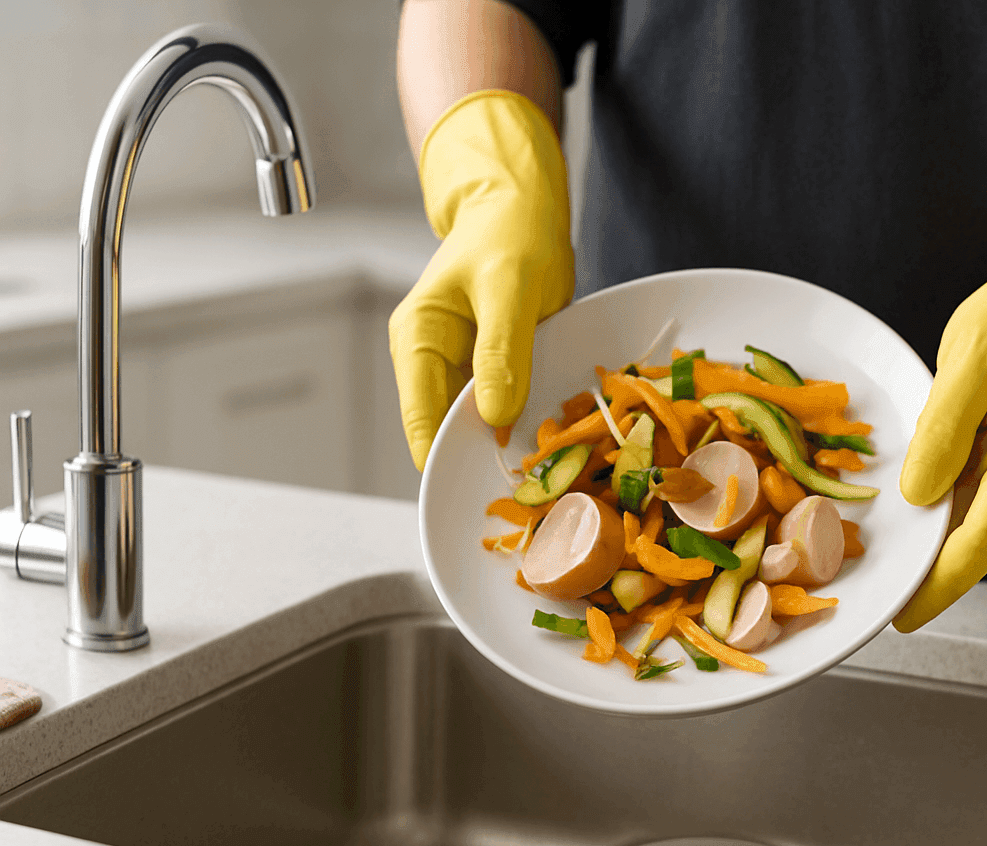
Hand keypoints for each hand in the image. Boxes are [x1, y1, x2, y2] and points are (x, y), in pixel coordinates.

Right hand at [389, 90, 574, 470]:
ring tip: (549, 466)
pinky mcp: (496, 368)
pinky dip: (530, 421)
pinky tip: (557, 436)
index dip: (449, 459)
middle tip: (532, 484)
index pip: (421, 420)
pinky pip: (508, 407)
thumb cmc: (511, 231)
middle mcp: (433, 360)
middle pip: (449, 431)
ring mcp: (465, 367)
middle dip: (486, 456)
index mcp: (418, 339)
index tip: (489, 486)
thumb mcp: (510, 286)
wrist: (523, 207)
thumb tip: (493, 415)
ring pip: (481, 425)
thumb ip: (500, 351)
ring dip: (512, 442)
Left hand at [893, 156, 986, 631]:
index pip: (985, 535)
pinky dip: (928, 524)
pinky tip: (891, 534)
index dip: (944, 582)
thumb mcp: (974, 357)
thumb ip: (946, 425)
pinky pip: (961, 508)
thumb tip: (918, 495)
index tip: (906, 613)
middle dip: (926, 581)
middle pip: (974, 546)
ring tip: (868, 576)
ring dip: (924, 556)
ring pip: (965, 532)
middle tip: (867, 605)